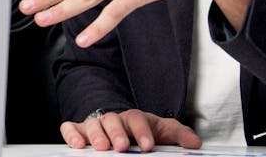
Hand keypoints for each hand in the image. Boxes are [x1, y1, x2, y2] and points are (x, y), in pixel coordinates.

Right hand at [60, 109, 200, 151]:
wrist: (122, 128)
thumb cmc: (142, 131)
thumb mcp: (162, 131)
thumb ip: (178, 135)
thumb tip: (194, 143)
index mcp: (133, 118)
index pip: (137, 119)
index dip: (142, 132)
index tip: (148, 146)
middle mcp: (113, 119)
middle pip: (112, 120)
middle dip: (117, 133)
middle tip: (122, 146)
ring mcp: (95, 124)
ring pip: (92, 124)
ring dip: (96, 135)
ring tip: (100, 147)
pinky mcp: (79, 131)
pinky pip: (70, 128)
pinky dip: (71, 134)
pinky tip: (77, 144)